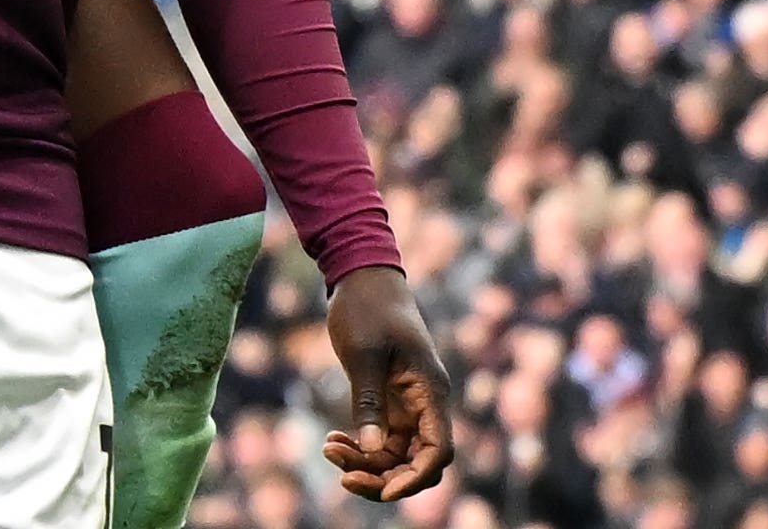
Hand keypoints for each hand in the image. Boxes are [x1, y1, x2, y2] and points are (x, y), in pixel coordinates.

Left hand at [321, 266, 456, 501]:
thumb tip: (372, 449)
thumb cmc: (366, 308)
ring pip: (398, 454)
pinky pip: (383, 438)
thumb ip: (369, 401)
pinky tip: (332, 440)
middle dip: (385, 477)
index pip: (438, 450)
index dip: (416, 478)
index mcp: (430, 391)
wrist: (362, 276)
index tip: (384, 490)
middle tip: (343, 476)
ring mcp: (410, 404)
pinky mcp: (391, 400)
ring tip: (329, 450)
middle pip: (419, 461)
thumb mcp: (363, 354)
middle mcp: (426, 403)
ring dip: (367, 462)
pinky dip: (361, 445)